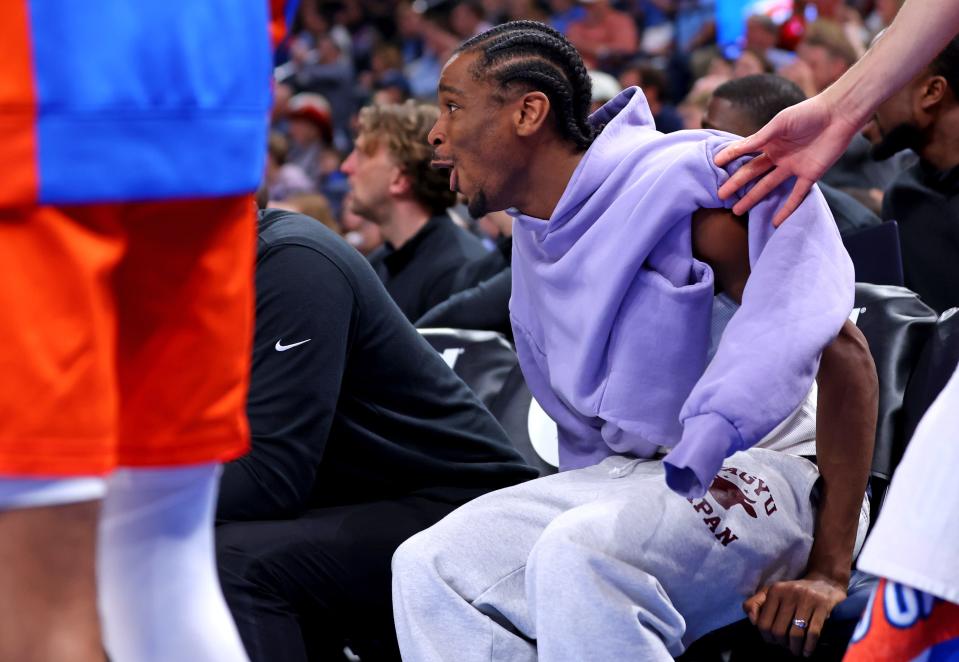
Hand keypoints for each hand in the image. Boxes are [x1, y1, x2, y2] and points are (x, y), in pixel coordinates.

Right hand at [714, 94, 862, 225]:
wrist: (839, 115)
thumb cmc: (808, 113)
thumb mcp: (779, 123)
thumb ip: (759, 138)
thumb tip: (737, 150)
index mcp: (770, 142)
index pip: (745, 153)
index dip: (730, 158)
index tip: (715, 166)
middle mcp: (778, 156)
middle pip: (753, 173)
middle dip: (736, 185)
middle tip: (721, 196)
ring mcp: (793, 167)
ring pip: (768, 186)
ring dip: (753, 199)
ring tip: (737, 211)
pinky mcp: (810, 176)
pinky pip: (796, 195)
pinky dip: (787, 209)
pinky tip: (775, 222)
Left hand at [743, 573, 846, 657]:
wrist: (824, 581)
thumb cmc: (794, 592)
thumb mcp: (772, 592)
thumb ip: (755, 604)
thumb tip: (752, 621)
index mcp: (775, 590)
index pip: (763, 622)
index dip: (767, 637)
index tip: (774, 641)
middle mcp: (789, 593)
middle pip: (778, 630)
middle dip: (781, 644)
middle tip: (786, 647)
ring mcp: (807, 598)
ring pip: (795, 633)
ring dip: (795, 648)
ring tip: (796, 651)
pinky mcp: (823, 605)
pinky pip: (813, 632)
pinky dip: (809, 646)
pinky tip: (807, 652)